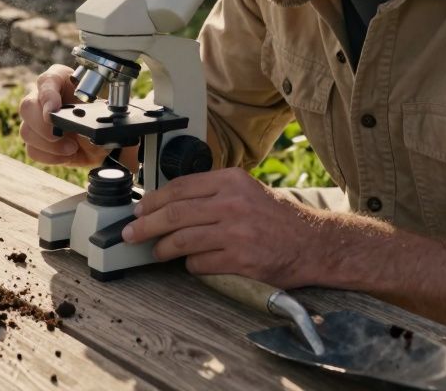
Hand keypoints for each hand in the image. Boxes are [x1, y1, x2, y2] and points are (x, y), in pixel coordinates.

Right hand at [17, 65, 110, 166]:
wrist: (102, 141)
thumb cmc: (102, 117)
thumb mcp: (104, 108)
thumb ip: (94, 109)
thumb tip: (81, 119)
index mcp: (60, 79)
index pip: (46, 81)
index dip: (48, 96)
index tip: (53, 111)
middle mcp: (42, 96)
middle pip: (27, 106)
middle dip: (43, 126)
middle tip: (60, 135)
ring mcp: (35, 119)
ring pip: (26, 131)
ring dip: (50, 145)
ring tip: (72, 147)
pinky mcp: (35, 141)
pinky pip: (32, 150)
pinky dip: (51, 156)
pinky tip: (66, 154)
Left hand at [121, 168, 324, 287]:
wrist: (314, 243)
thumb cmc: (277, 218)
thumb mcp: (246, 190)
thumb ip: (212, 193)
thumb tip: (168, 203)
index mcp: (231, 180)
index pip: (179, 187)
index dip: (153, 201)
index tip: (139, 211)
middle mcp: (232, 203)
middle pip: (173, 214)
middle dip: (145, 226)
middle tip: (130, 234)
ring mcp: (236, 232)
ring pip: (181, 240)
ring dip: (162, 249)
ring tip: (156, 252)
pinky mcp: (240, 259)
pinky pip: (200, 263)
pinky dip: (190, 265)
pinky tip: (191, 264)